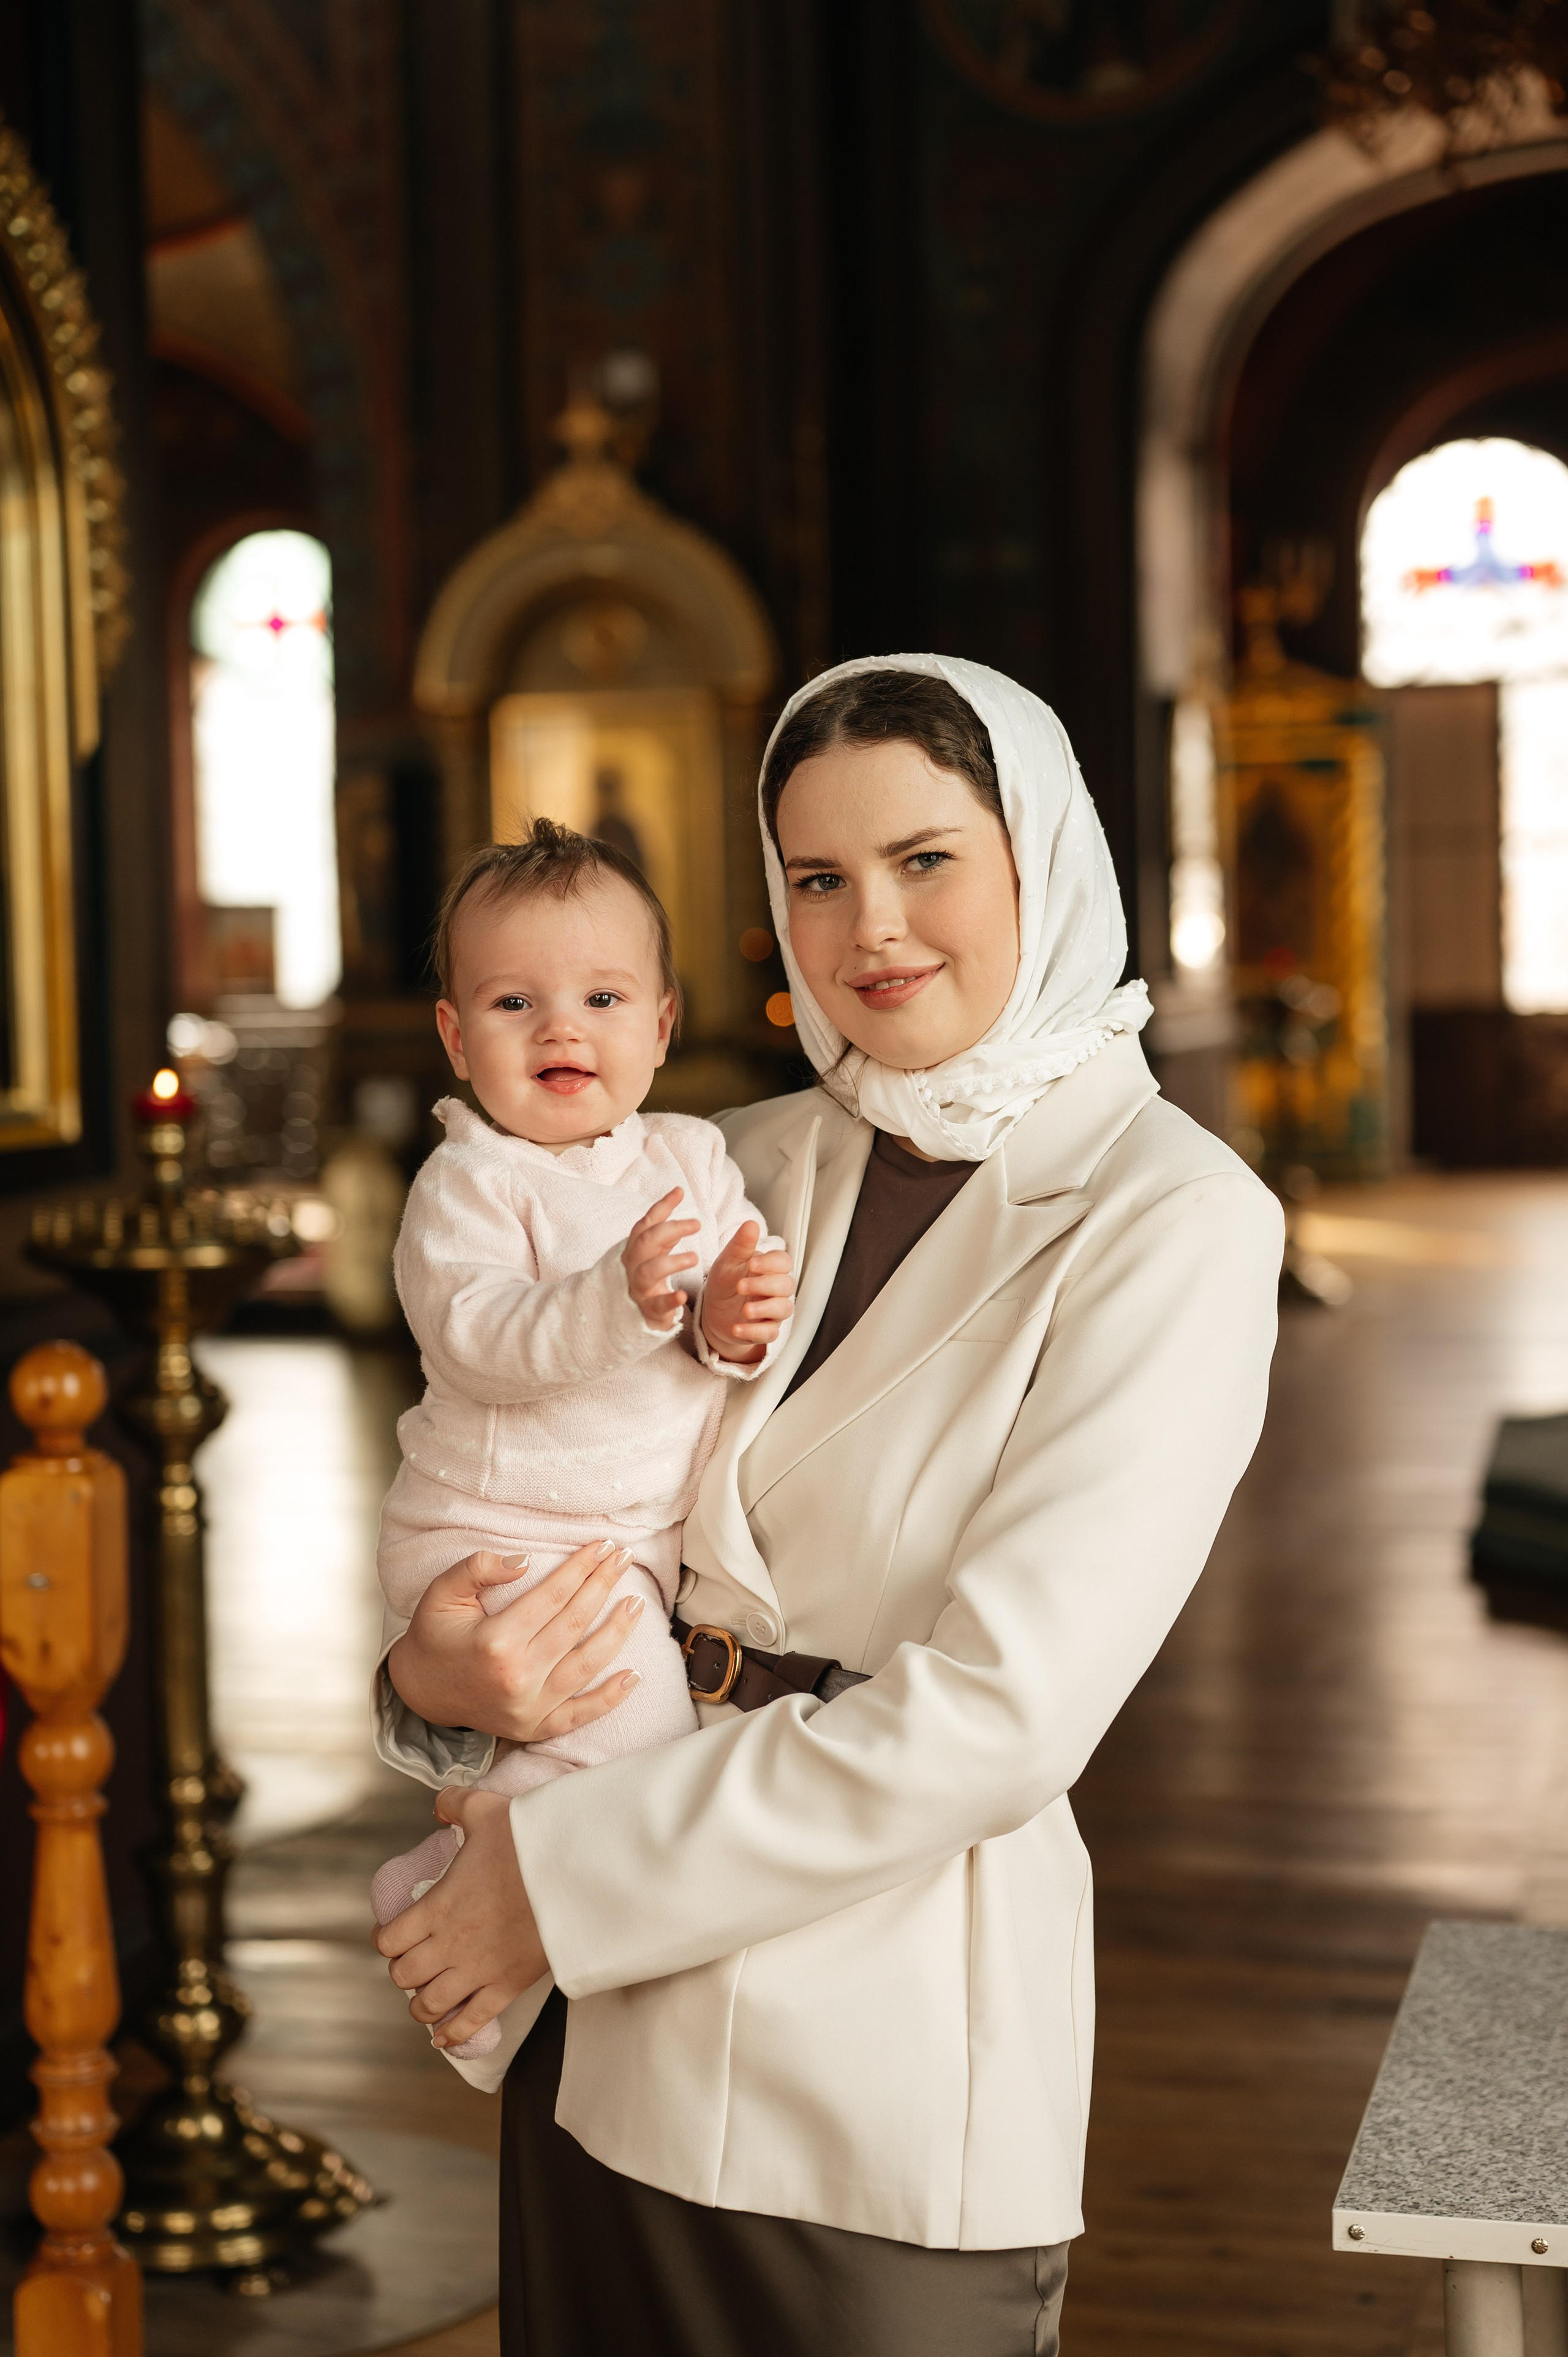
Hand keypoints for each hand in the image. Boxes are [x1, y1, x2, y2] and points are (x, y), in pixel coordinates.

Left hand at [375, 1788, 547, 2047]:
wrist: (575, 1870)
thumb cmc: (530, 1840)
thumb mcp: (486, 1809)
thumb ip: (454, 1803)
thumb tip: (438, 1805)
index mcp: (438, 1906)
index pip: (388, 1941)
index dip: (383, 1939)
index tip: (389, 1934)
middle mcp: (450, 1944)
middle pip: (403, 1976)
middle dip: (403, 1970)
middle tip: (414, 1960)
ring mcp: (478, 1969)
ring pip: (429, 2005)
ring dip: (422, 2005)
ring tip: (426, 1997)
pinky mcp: (507, 1986)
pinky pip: (471, 2022)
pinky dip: (453, 2034)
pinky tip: (444, 2035)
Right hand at [387, 1540, 644, 1743]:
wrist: (419, 1691)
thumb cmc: (435, 1635)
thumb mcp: (441, 1592)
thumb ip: (478, 1569)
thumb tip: (524, 1560)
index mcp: (495, 1641)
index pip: (553, 1596)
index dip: (581, 1567)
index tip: (602, 1545)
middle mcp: (517, 1677)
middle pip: (575, 1624)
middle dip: (603, 1586)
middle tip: (624, 1558)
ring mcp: (528, 1708)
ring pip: (586, 1666)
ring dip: (617, 1633)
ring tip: (636, 1603)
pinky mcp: (534, 1728)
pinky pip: (580, 1715)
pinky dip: (610, 1698)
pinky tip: (633, 1675)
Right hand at [623, 1188, 700, 1331]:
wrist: (635, 1315)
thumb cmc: (649, 1277)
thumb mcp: (655, 1250)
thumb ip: (665, 1228)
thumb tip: (677, 1193)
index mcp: (636, 1249)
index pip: (645, 1224)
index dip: (660, 1207)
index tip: (679, 1192)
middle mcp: (634, 1266)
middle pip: (645, 1242)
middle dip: (669, 1229)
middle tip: (696, 1224)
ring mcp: (639, 1288)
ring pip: (648, 1271)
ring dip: (671, 1262)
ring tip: (695, 1258)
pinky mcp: (649, 1309)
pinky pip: (656, 1304)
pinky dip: (669, 1299)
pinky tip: (682, 1295)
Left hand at [700, 1222, 794, 1363]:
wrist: (713, 1313)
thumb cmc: (725, 1283)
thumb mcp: (728, 1262)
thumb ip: (741, 1245)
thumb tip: (751, 1225)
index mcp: (769, 1269)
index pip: (783, 1262)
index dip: (771, 1263)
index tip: (752, 1264)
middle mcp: (775, 1289)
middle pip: (786, 1285)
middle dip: (765, 1285)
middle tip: (742, 1286)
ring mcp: (772, 1311)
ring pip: (783, 1309)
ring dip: (764, 1309)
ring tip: (745, 1311)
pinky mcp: (765, 1330)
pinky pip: (769, 1333)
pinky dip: (753, 1331)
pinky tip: (737, 1327)